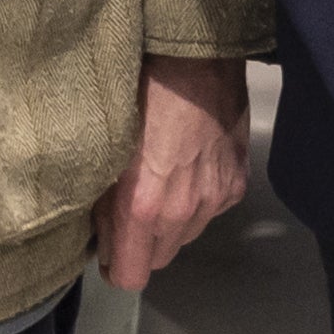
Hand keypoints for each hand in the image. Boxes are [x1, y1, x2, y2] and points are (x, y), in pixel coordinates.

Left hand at [92, 55, 248, 289]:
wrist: (196, 56)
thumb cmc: (142, 90)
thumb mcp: (104, 145)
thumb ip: (101, 199)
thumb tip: (98, 229)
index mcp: (143, 206)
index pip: (131, 276)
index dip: (115, 268)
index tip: (107, 252)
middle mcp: (183, 212)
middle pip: (160, 259)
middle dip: (142, 243)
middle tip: (128, 209)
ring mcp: (214, 198)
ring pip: (186, 234)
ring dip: (170, 221)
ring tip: (160, 181)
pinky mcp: (235, 182)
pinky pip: (211, 209)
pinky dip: (197, 198)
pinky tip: (188, 166)